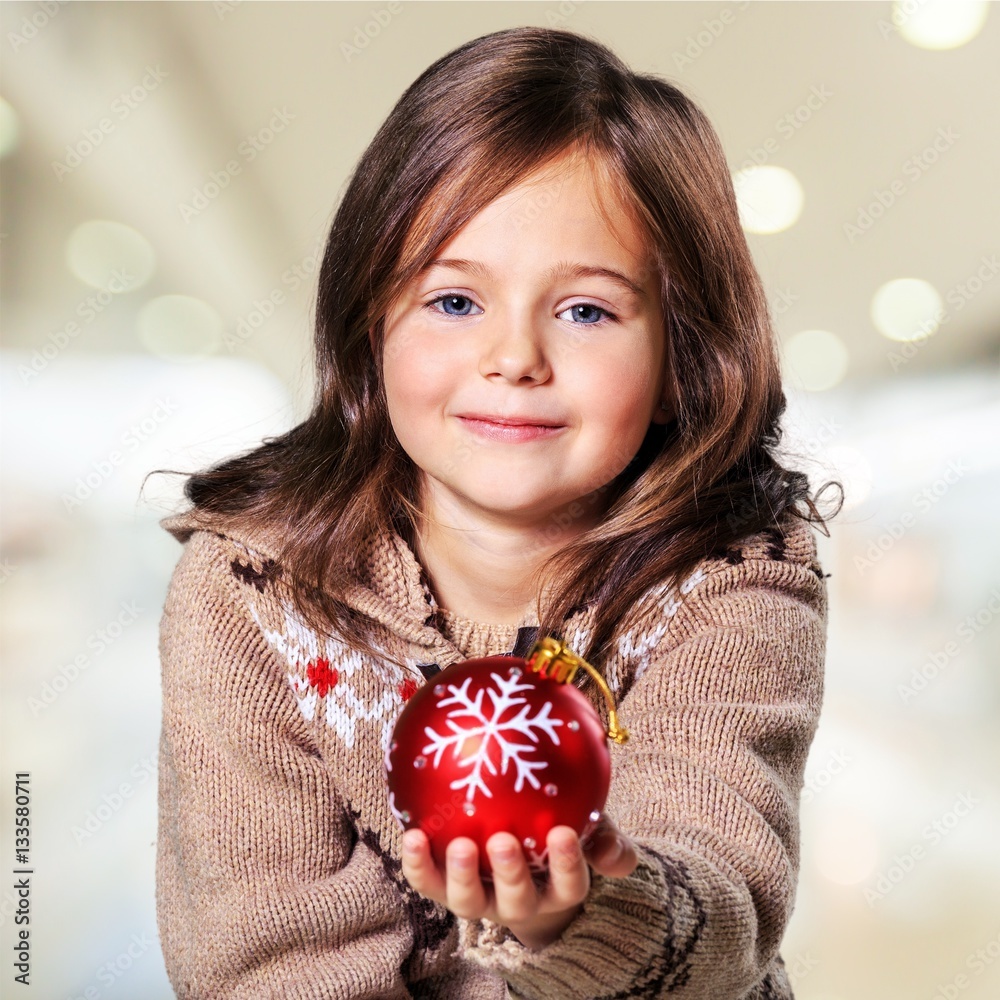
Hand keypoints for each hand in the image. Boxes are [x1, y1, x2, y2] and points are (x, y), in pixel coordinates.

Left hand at [400, 817, 637, 949]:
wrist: (518, 844)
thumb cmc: (555, 830)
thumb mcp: (587, 829)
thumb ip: (604, 838)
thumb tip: (617, 855)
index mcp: (557, 888)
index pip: (570, 885)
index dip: (567, 865)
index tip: (564, 833)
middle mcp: (518, 901)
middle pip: (516, 900)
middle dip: (510, 874)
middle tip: (503, 842)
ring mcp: (480, 898)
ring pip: (469, 901)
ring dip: (463, 875)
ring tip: (459, 845)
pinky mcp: (444, 888)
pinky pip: (428, 882)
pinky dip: (417, 864)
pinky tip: (412, 834)